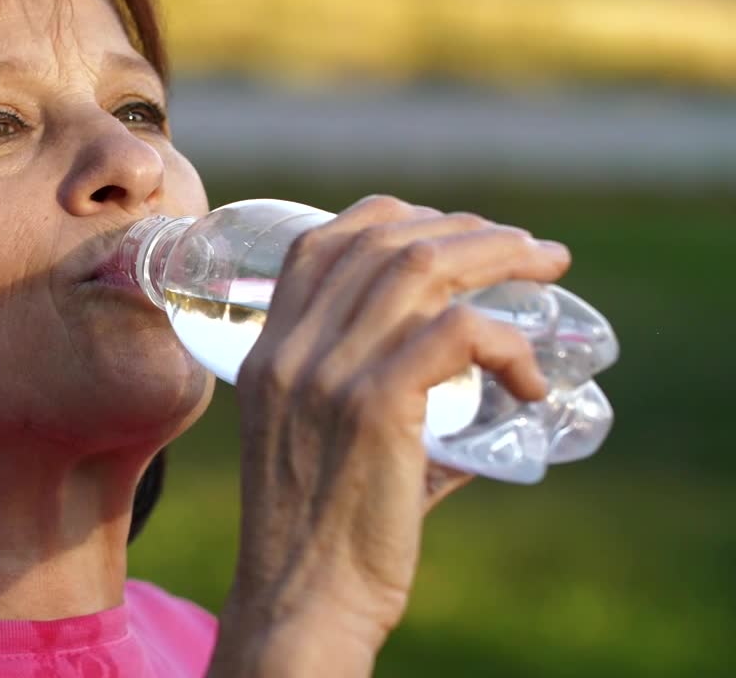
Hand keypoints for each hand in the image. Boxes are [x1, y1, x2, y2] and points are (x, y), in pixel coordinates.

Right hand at [210, 195, 570, 675]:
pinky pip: (459, 333)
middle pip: (381, 240)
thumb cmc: (321, 533)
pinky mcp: (373, 406)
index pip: (318, 243)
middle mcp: (290, 350)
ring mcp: (327, 373)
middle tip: (527, 248)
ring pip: (421, 267)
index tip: (449, 230)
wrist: (299, 599)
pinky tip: (532, 381)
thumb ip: (375, 394)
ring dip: (500, 255)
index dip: (389, 216)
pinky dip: (510, 344)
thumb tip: (478, 374)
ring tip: (548, 268)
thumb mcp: (316, 442)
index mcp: (267, 352)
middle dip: (468, 228)